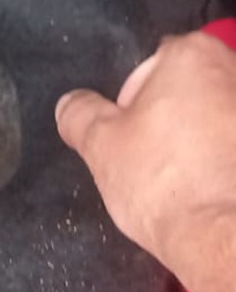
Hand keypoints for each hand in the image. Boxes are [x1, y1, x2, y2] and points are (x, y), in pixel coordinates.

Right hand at [56, 32, 235, 291]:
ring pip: (218, 121)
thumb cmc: (162, 180)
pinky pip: (233, 151)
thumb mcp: (99, 145)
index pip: (149, 67)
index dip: (131, 104)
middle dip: (172, 118)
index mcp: (193, 56)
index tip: (128, 137)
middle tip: (153, 161)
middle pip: (190, 90)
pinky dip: (225, 163)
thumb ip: (80, 114)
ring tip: (186, 183)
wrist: (227, 236)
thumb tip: (72, 103)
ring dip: (203, 142)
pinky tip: (214, 192)